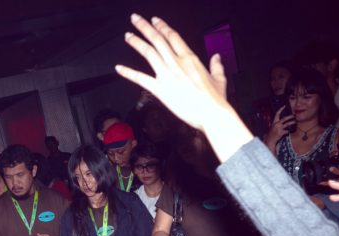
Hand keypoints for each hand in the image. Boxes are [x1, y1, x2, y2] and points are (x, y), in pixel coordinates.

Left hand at [114, 15, 229, 134]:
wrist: (211, 113)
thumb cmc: (215, 99)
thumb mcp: (219, 79)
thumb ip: (217, 65)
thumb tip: (217, 57)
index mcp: (190, 58)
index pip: (173, 36)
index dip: (162, 26)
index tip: (155, 20)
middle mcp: (176, 63)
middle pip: (158, 39)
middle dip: (145, 27)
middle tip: (135, 19)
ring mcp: (167, 74)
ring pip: (148, 52)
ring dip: (136, 42)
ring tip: (127, 36)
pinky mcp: (160, 89)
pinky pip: (140, 78)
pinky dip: (128, 72)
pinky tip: (119, 68)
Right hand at [266, 106, 294, 145]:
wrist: (269, 140)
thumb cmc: (272, 133)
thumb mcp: (273, 127)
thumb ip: (278, 124)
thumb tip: (284, 121)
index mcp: (274, 122)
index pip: (277, 114)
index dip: (280, 109)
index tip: (284, 106)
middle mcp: (276, 124)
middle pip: (284, 119)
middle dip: (289, 116)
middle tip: (293, 115)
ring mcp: (279, 128)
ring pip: (287, 124)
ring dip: (291, 122)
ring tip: (295, 121)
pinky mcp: (281, 133)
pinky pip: (286, 131)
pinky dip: (288, 131)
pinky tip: (287, 132)